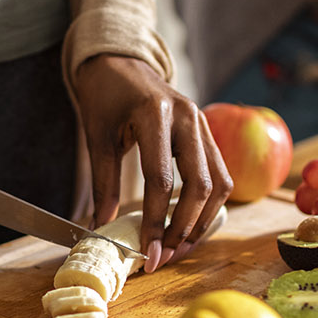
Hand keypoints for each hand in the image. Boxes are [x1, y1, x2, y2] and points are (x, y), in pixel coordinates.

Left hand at [73, 55, 231, 272]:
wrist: (121, 61)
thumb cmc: (106, 96)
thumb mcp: (97, 137)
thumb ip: (104, 184)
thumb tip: (102, 228)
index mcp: (155, 114)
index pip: (162, 181)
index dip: (156, 222)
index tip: (148, 253)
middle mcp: (188, 117)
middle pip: (200, 186)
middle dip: (184, 228)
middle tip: (165, 255)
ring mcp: (203, 123)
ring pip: (219, 183)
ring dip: (202, 220)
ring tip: (179, 246)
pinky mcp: (208, 132)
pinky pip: (220, 174)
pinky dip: (209, 204)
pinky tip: (190, 223)